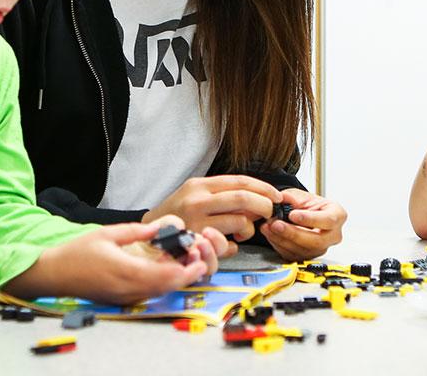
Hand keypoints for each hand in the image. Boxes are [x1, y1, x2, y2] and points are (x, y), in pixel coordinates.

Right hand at [10, 216, 224, 304]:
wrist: (53, 275)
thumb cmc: (76, 254)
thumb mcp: (107, 234)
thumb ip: (136, 232)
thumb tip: (159, 228)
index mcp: (128, 272)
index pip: (167, 276)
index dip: (187, 270)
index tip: (198, 258)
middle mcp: (129, 289)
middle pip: (168, 287)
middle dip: (187, 274)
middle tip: (196, 259)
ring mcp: (125, 297)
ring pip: (160, 292)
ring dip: (174, 279)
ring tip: (182, 261)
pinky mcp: (121, 299)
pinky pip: (148, 293)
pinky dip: (161, 283)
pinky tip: (162, 269)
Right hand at [144, 175, 279, 243]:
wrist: (150, 232)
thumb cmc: (178, 212)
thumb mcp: (196, 194)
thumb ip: (223, 194)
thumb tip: (258, 199)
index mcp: (200, 185)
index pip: (240, 181)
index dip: (263, 188)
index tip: (277, 196)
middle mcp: (198, 201)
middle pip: (244, 199)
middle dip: (264, 206)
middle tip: (268, 214)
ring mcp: (197, 223)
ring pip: (240, 222)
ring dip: (249, 229)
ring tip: (242, 231)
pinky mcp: (198, 243)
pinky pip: (229, 245)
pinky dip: (235, 246)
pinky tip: (227, 243)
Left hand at [262, 189, 345, 261]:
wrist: (302, 214)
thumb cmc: (306, 204)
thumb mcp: (300, 195)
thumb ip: (292, 197)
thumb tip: (282, 200)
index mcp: (337, 215)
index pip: (328, 220)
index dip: (310, 219)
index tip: (292, 214)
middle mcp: (333, 235)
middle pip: (316, 241)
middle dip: (293, 233)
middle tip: (276, 224)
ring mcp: (321, 249)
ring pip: (303, 250)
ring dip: (282, 239)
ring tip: (268, 227)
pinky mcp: (307, 256)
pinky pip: (293, 255)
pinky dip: (278, 244)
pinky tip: (270, 234)